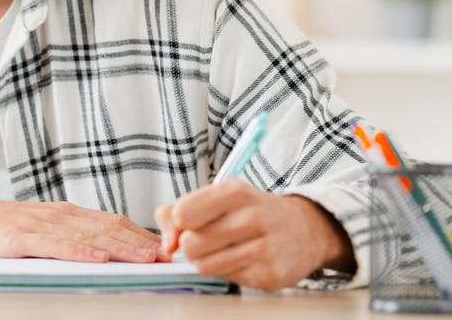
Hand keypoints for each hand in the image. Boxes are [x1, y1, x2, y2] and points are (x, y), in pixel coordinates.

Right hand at [0, 194, 167, 262]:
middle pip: (106, 225)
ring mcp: (36, 224)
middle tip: (170, 255)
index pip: (111, 221)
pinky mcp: (16, 237)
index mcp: (64, 214)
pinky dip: (78, 250)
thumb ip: (70, 238)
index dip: (141, 234)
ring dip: (119, 245)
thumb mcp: (39, 231)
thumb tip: (109, 254)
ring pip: (85, 234)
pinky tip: (97, 257)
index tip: (170, 249)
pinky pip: (53, 244)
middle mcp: (55, 214)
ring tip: (145, 257)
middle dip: (140, 241)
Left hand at [154, 180, 355, 288]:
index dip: (178, 223)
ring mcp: (264, 248)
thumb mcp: (216, 198)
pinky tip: (241, 260)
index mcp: (234, 192)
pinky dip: (227, 272)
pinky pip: (227, 279)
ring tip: (221, 250)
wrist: (305, 229)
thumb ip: (176, 213)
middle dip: (190, 245)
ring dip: (206, 261)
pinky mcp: (270, 275)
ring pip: (205, 265)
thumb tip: (166, 244)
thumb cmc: (250, 211)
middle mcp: (252, 217)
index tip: (188, 223)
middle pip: (190, 244)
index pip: (183, 213)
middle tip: (205, 240)